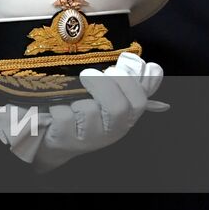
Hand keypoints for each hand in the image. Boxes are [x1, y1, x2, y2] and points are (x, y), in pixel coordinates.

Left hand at [0, 52, 167, 171]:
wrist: (57, 142)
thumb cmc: (86, 116)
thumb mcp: (111, 102)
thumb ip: (131, 85)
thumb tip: (151, 67)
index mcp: (125, 119)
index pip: (139, 102)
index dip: (128, 82)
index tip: (112, 70)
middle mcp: (111, 132)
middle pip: (118, 107)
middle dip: (103, 84)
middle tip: (88, 74)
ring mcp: (89, 139)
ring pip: (89, 111)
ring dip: (78, 100)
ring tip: (72, 101)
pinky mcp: (66, 140)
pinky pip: (64, 116)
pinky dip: (58, 108)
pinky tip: (57, 110)